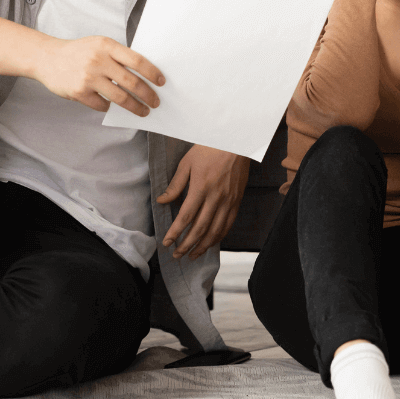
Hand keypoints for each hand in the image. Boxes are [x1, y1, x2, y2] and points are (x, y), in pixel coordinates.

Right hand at [35, 36, 163, 115]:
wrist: (48, 58)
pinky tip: (110, 104)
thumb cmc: (78, 52)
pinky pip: (102, 105)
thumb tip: (144, 75)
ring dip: (135, 107)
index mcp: (106, 46)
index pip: (137, 61)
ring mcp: (88, 77)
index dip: (152, 73)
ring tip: (142, 111)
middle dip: (148, 95)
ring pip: (120, 97)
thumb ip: (117, 56)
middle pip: (132, 82)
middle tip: (155, 102)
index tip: (161, 82)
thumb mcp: (98, 45)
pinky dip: (109, 106)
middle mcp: (98, 60)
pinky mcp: (79, 92)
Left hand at [158, 145, 249, 259]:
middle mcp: (216, 198)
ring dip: (203, 246)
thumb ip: (175, 185)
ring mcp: (228, 201)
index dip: (175, 232)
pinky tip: (210, 243)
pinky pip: (228, 224)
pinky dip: (219, 237)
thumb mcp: (187, 163)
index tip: (166, 242)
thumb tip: (162, 201)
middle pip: (200, 228)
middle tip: (176, 255)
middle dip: (187, 245)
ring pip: (216, 230)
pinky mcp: (237, 201)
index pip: (186, 217)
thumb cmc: (209, 149)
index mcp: (201, 188)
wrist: (235, 143)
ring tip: (192, 255)